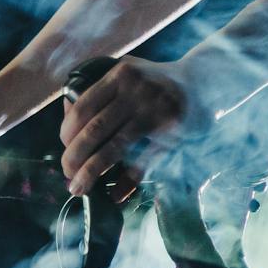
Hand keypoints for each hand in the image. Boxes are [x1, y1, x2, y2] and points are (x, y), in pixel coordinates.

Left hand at [59, 56, 211, 200]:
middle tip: (67, 173)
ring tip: (79, 187)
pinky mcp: (172, 134)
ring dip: (91, 172)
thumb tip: (67, 115)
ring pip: (114, 148)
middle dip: (74, 156)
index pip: (83, 107)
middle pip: (94, 130)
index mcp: (121, 75)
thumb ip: (102, 89)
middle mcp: (137, 92)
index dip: (66, 132)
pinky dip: (126, 182)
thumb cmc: (158, 81)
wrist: (204, 81)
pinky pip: (143, 163)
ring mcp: (155, 113)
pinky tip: (115, 195)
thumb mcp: (130, 72)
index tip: (63, 147)